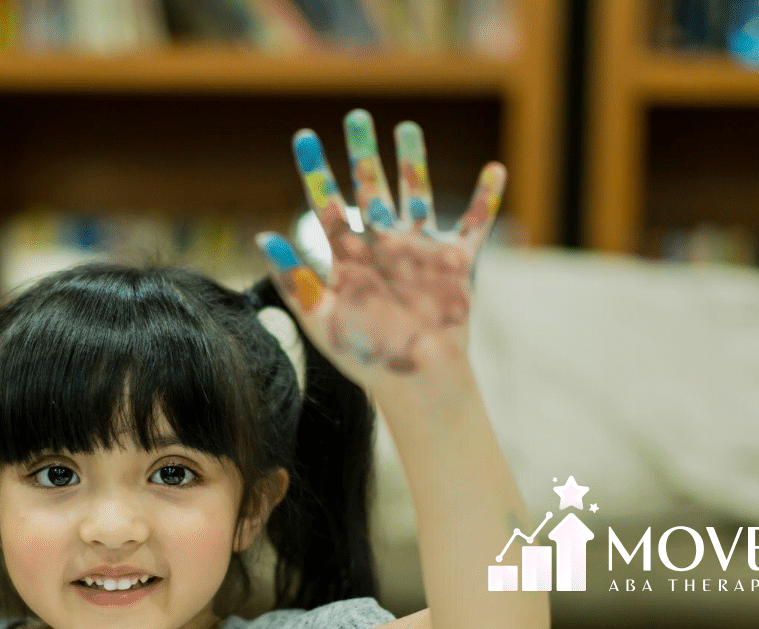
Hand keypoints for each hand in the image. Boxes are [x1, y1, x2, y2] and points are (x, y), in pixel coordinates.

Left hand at [253, 109, 504, 389]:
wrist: (416, 382)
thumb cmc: (366, 357)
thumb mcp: (323, 320)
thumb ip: (295, 280)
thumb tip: (262, 236)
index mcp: (349, 259)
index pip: (327, 205)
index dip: (316, 171)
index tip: (304, 136)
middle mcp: (382, 248)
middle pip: (371, 189)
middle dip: (363, 152)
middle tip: (356, 115)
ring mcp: (419, 253)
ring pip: (416, 194)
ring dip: (412, 162)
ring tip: (407, 127)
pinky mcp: (454, 265)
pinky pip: (473, 225)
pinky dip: (486, 199)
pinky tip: (496, 169)